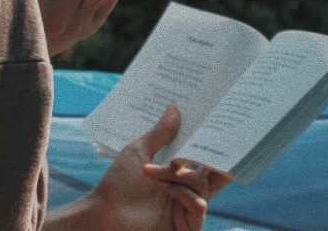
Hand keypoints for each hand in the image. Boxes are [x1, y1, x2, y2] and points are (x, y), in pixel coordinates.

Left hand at [87, 105, 229, 230]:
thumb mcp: (139, 152)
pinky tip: (164, 188)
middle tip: (222, 139)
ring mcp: (187, 207)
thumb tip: (174, 108)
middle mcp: (185, 189)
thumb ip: (160, 133)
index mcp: (176, 172)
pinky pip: (199, 204)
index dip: (208, 142)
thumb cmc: (119, 184)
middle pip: (213, 172)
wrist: (106, 213)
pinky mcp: (189, 224)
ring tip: (157, 172)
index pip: (200, 156)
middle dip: (218, 156)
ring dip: (180, 174)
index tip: (214, 121)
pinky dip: (183, 193)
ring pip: (201, 184)